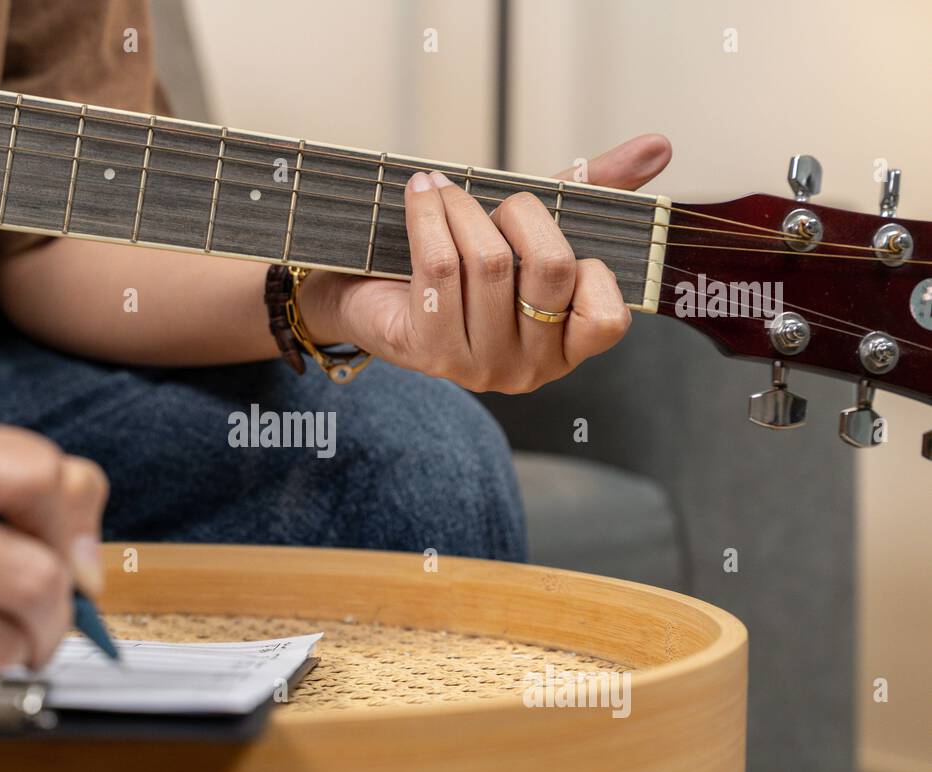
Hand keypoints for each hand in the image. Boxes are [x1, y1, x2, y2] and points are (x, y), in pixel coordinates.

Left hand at [301, 134, 671, 392]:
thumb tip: (657, 147)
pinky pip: (439, 269)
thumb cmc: (463, 262)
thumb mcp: (532, 228)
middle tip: (493, 201)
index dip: (586, 264)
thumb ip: (594, 192)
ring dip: (463, 208)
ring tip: (442, 188)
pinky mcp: (429, 353)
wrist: (370, 294)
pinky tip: (422, 195)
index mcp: (567, 344)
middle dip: (520, 214)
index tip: (546, 234)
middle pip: (550, 270)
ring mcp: (479, 367)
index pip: (607, 317)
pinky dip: (429, 217)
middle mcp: (529, 368)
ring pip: (490, 264)